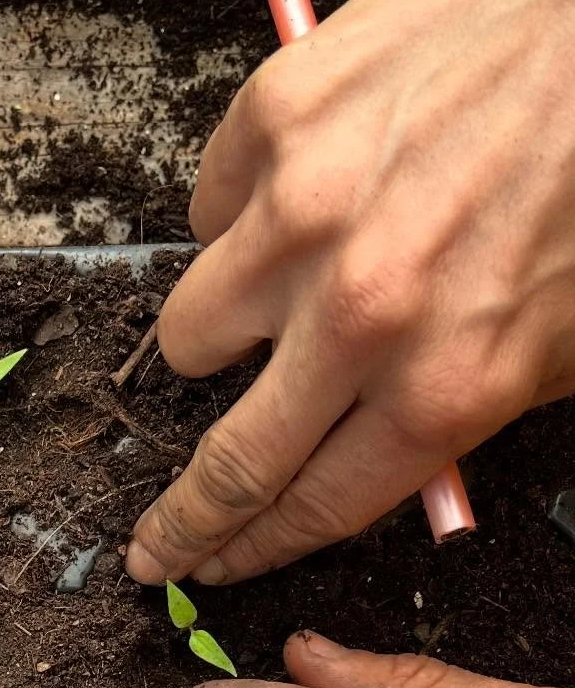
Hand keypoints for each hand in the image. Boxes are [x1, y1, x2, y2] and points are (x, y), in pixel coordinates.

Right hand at [125, 0, 574, 586]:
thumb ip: (459, 418)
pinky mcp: (274, 122)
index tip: (209, 564)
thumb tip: (380, 472)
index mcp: (446, 380)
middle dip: (182, 521)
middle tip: (154, 544)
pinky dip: (240, 217)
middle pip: (232, 461)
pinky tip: (303, 191)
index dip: (251, 550)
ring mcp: (304, 214)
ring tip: (275, 296)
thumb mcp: (561, 346)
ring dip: (222, 336)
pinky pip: (205, 213)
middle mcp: (364, 311)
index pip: (315, 506)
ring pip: (189, 335)